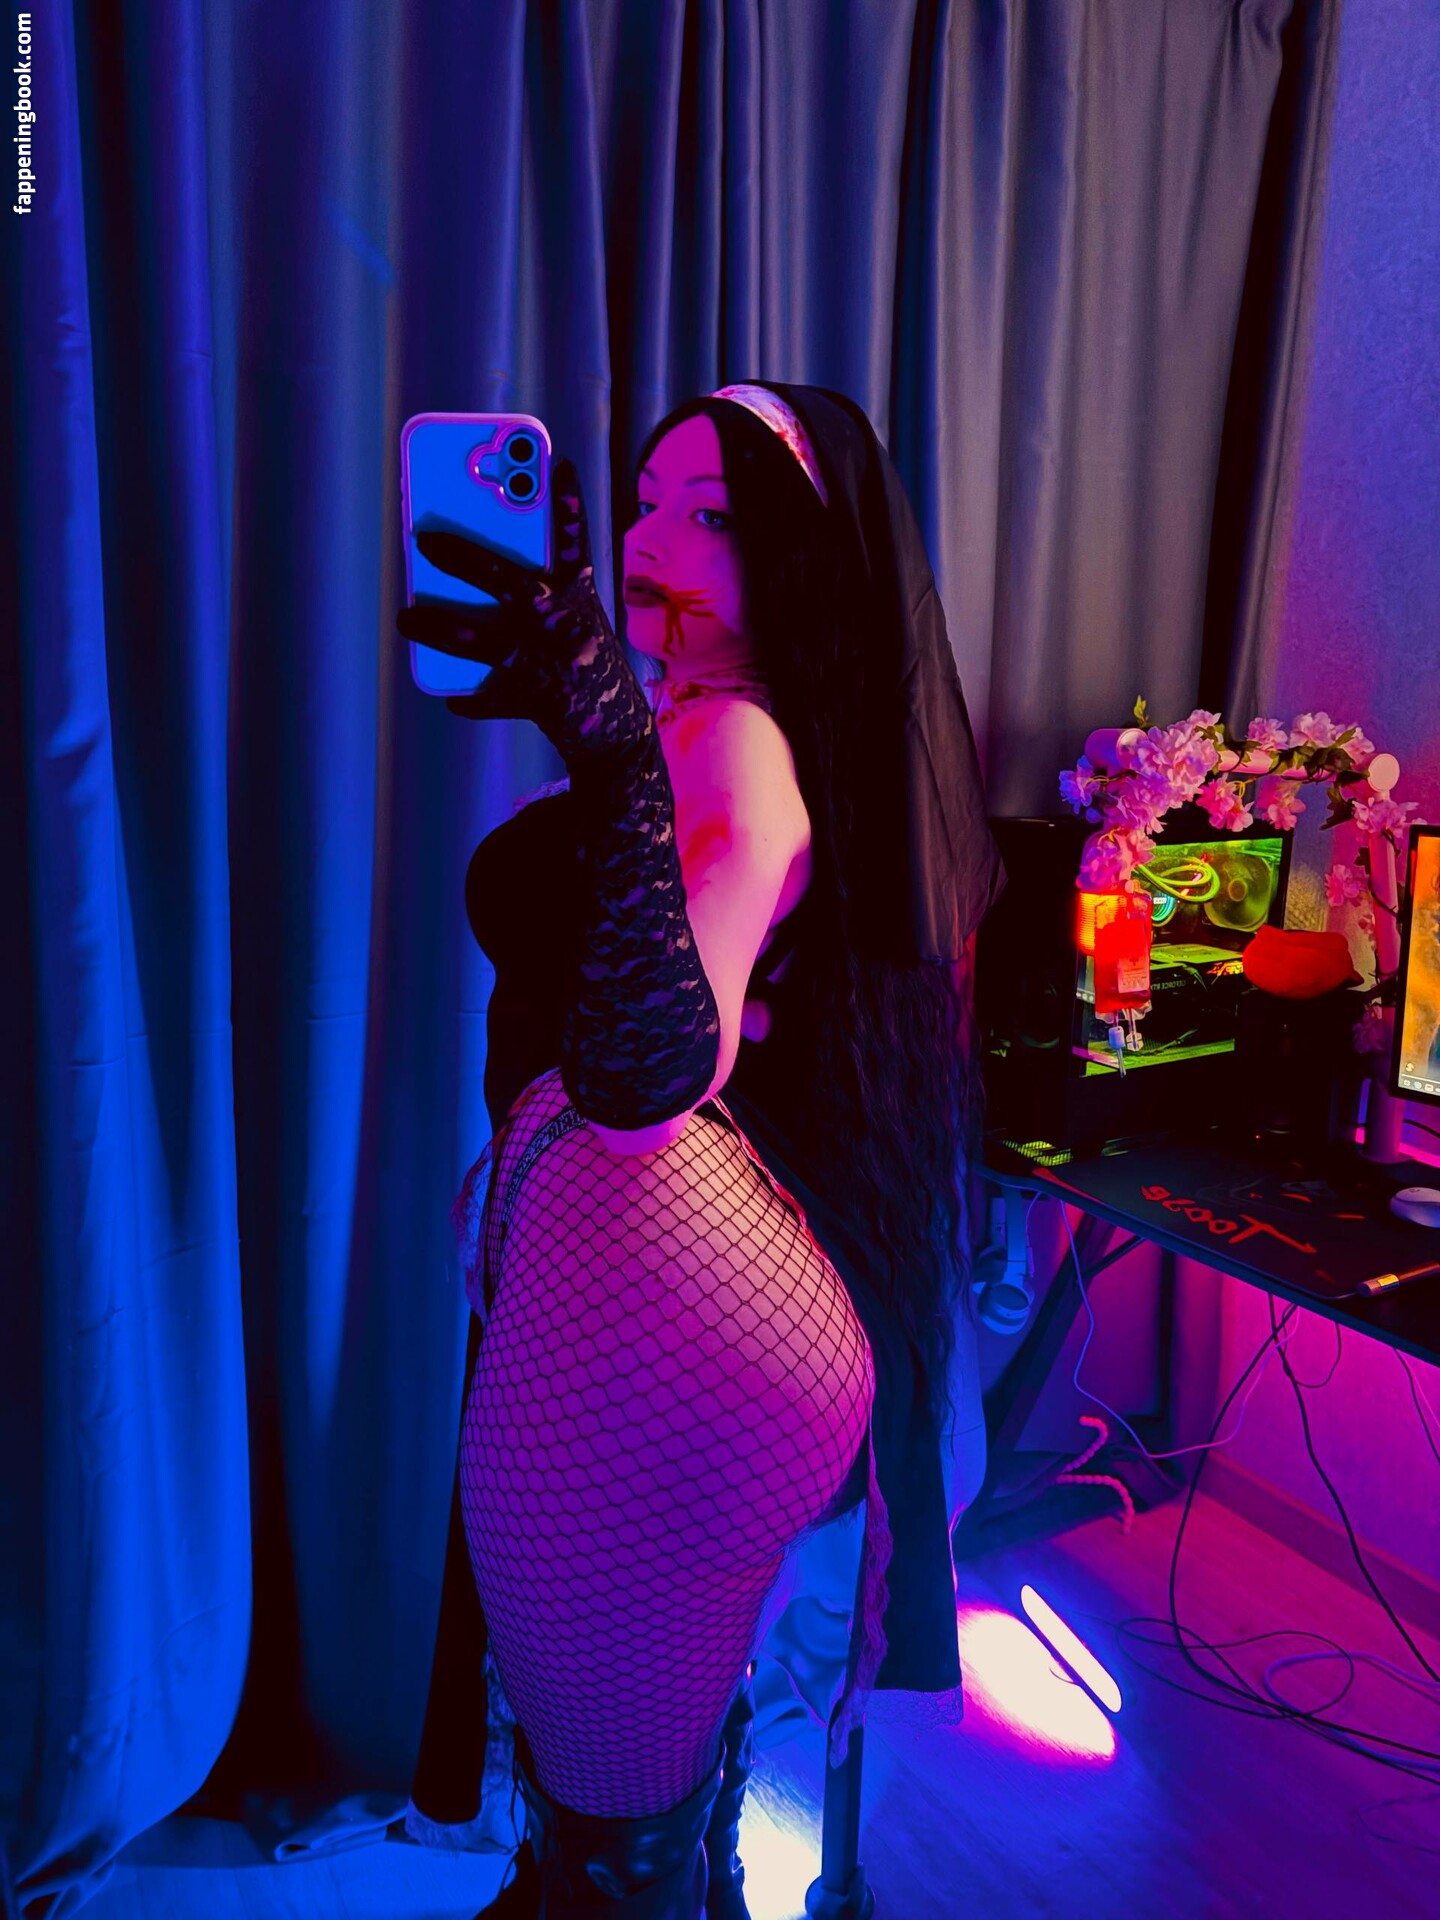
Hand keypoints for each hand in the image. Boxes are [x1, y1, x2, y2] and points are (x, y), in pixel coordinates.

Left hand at [397, 459, 646, 761]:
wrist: (615, 730)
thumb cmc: (584, 663)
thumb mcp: (577, 620)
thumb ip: (544, 594)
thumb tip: (468, 568)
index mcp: (580, 597)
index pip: (576, 544)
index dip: (569, 504)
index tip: (560, 466)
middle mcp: (566, 623)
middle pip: (507, 580)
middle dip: (463, 557)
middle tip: (424, 541)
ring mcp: (550, 661)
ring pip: (481, 639)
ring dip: (437, 628)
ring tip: (405, 618)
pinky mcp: (536, 698)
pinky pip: (489, 695)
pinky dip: (469, 698)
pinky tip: (453, 697)